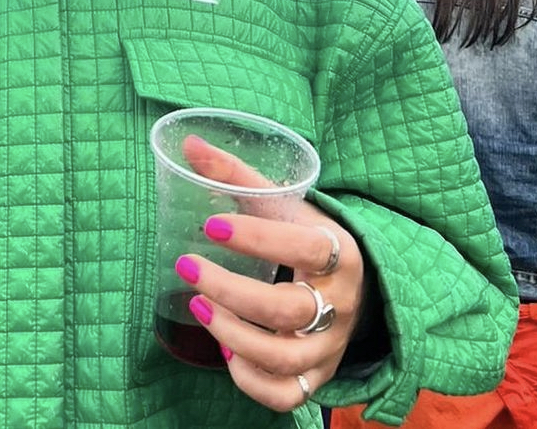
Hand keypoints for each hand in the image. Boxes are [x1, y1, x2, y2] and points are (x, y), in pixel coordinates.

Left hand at [177, 134, 364, 412]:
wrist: (349, 281)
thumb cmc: (301, 233)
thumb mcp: (279, 200)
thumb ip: (235, 174)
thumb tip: (187, 142)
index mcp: (338, 250)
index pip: (305, 248)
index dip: (258, 239)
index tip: (210, 224)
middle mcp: (340, 302)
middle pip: (289, 310)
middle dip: (232, 292)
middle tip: (188, 268)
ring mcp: (330, 345)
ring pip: (285, 358)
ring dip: (233, 335)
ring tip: (200, 308)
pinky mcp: (316, 375)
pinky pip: (286, 394)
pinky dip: (251, 379)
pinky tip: (225, 351)